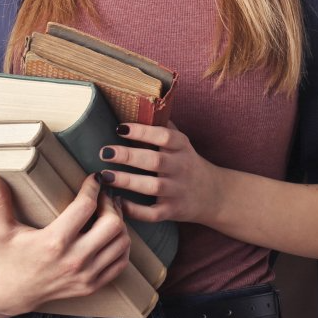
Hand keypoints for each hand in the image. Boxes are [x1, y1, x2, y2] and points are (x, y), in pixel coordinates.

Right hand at [0, 173, 131, 315]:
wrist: (8, 294)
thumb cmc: (5, 257)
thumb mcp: (0, 229)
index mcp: (53, 242)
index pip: (86, 207)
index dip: (94, 187)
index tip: (94, 178)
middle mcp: (74, 260)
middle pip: (112, 224)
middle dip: (111, 204)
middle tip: (104, 195)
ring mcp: (85, 276)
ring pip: (121, 243)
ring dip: (120, 223)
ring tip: (109, 211)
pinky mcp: (91, 286)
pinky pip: (120, 263)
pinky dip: (121, 246)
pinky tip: (111, 234)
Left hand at [97, 120, 222, 224]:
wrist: (213, 194)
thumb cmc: (188, 163)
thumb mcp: (182, 143)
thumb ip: (164, 127)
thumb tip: (141, 105)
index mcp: (182, 147)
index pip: (164, 136)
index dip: (142, 131)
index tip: (119, 128)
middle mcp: (181, 168)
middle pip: (154, 160)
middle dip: (128, 155)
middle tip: (104, 152)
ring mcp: (177, 191)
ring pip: (151, 186)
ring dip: (126, 181)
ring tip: (104, 176)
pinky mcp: (172, 211)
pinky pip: (152, 213)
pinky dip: (135, 210)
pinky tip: (117, 202)